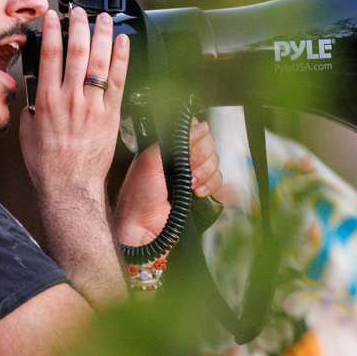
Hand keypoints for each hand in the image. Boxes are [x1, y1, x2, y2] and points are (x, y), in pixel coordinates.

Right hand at [21, 6, 127, 209]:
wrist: (69, 187)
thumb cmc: (47, 164)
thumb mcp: (29, 130)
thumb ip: (34, 107)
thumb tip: (37, 92)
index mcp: (46, 101)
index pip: (49, 56)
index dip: (52, 32)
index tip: (53, 16)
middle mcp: (69, 100)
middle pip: (76, 53)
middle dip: (78, 27)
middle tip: (79, 11)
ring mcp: (92, 107)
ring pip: (99, 64)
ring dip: (101, 37)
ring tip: (103, 19)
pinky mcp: (110, 117)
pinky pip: (118, 83)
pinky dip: (122, 60)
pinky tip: (124, 43)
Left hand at [115, 119, 224, 245]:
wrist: (143, 229)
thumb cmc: (138, 196)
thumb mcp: (149, 160)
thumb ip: (173, 140)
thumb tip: (201, 126)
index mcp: (165, 145)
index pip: (191, 128)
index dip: (194, 136)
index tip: (187, 148)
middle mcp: (179, 156)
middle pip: (207, 142)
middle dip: (200, 157)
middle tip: (186, 169)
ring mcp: (191, 173)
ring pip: (215, 160)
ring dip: (205, 173)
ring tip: (189, 185)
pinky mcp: (200, 189)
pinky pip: (218, 178)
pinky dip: (211, 184)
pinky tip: (196, 193)